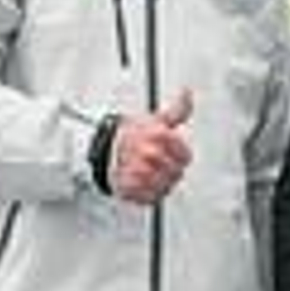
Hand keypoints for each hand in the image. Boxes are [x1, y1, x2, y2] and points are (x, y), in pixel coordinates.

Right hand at [110, 88, 192, 203]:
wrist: (102, 149)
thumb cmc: (131, 134)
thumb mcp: (156, 119)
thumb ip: (177, 110)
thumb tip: (187, 93)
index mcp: (158, 136)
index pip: (186, 156)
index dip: (179, 156)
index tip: (171, 153)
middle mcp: (149, 153)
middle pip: (176, 172)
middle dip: (170, 169)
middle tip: (158, 164)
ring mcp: (139, 172)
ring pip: (166, 185)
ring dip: (161, 182)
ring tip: (150, 172)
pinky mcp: (130, 189)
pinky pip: (151, 197)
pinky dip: (149, 193)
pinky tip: (144, 183)